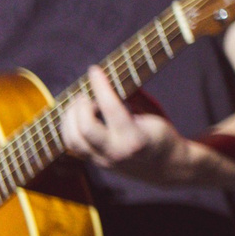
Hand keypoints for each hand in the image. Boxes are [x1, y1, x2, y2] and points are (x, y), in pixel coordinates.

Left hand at [60, 66, 182, 173]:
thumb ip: (130, 99)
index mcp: (135, 139)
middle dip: (80, 105)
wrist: (164, 165)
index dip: (100, 85)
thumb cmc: (160, 134)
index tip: (94, 70)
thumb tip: (107, 79)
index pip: (111, 108)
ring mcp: (103, 160)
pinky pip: (72, 145)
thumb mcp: (152, 115)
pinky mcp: (95, 162)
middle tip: (87, 93)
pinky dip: (69, 126)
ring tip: (80, 103)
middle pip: (85, 128)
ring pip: (73, 139)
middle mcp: (117, 152)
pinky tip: (77, 115)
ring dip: (70, 116)